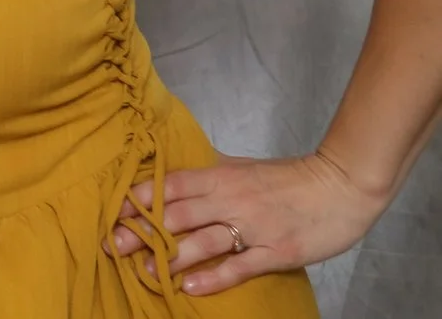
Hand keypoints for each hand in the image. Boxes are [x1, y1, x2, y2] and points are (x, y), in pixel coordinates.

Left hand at [107, 151, 388, 295]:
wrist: (340, 185)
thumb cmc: (288, 177)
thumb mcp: (242, 166)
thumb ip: (209, 172)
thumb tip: (173, 174)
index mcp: (220, 175)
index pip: (169, 185)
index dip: (138, 199)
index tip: (113, 213)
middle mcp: (231, 199)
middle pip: (177, 215)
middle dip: (142, 231)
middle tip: (114, 246)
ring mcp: (254, 226)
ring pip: (202, 242)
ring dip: (171, 257)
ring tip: (146, 271)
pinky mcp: (277, 251)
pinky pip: (239, 266)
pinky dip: (213, 277)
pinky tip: (189, 287)